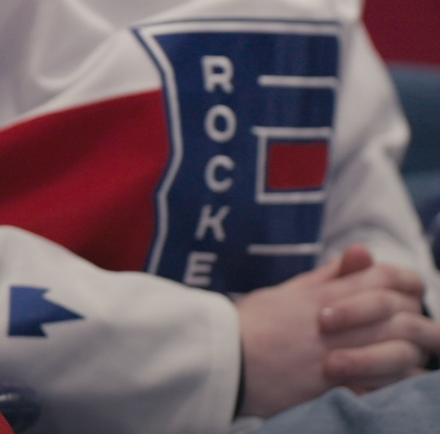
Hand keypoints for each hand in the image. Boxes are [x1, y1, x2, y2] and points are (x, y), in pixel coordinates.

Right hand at [237, 245, 435, 415]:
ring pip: (401, 352)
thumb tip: (363, 252)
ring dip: (415, 357)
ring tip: (417, 362)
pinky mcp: (335, 387)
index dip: (407, 285)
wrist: (221, 359)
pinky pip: (382, 387)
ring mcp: (339, 354)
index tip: (409, 297)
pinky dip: (396, 385)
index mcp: (327, 293)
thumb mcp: (288, 291)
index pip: (389, 278)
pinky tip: (397, 384)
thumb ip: (330, 275)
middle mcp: (339, 321)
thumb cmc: (250, 324)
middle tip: (429, 336)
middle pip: (404, 316)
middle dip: (423, 326)